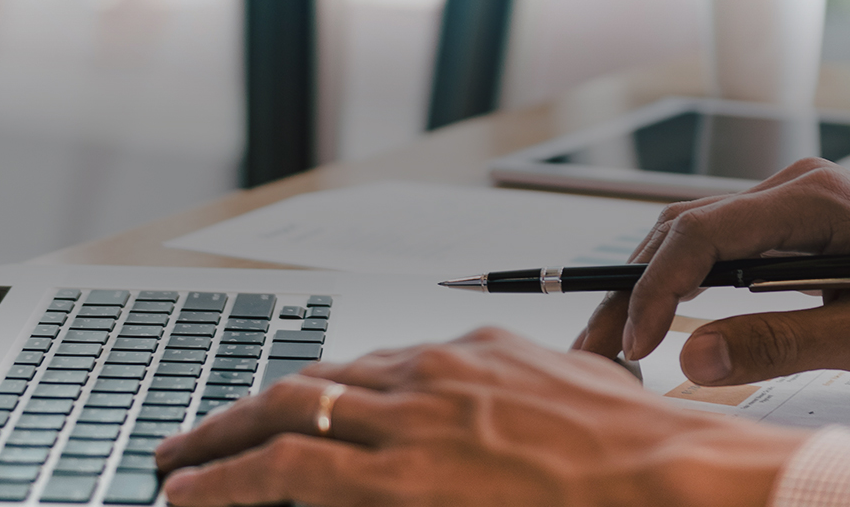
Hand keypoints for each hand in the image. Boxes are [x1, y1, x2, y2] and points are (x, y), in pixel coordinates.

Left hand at [153, 328, 809, 506]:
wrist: (674, 478)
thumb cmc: (645, 458)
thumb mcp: (583, 404)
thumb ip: (536, 401)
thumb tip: (511, 439)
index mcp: (478, 356)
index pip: (372, 368)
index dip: (318, 394)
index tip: (287, 412)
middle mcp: (434, 373)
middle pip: (315, 382)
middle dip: (247, 409)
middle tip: (200, 435)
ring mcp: (412, 421)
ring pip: (286, 415)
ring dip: (219, 440)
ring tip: (175, 464)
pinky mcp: (399, 476)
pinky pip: (289, 470)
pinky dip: (228, 479)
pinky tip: (191, 495)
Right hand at [572, 159, 849, 390]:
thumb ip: (784, 345)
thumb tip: (692, 359)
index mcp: (813, 200)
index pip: (700, 233)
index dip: (654, 289)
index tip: (633, 346)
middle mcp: (793, 190)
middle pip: (681, 232)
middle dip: (631, 293)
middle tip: (595, 354)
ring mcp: (790, 208)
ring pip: (693, 242)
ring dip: (649, 292)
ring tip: (614, 347)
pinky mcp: (793, 233)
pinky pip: (720, 255)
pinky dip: (683, 291)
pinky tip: (661, 328)